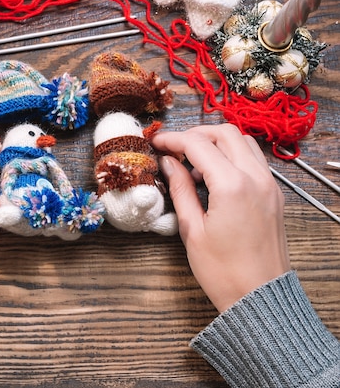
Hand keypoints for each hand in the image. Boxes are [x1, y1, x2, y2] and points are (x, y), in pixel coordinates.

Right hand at [151, 124, 289, 312]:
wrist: (259, 297)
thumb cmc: (224, 271)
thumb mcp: (192, 230)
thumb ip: (180, 190)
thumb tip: (169, 164)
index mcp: (232, 186)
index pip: (198, 145)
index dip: (172, 140)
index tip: (156, 143)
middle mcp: (256, 178)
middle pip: (225, 133)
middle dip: (196, 134)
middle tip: (173, 148)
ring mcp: (269, 185)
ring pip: (243, 142)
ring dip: (216, 143)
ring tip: (192, 163)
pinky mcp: (274, 195)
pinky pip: (253, 160)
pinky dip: (232, 156)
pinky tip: (213, 177)